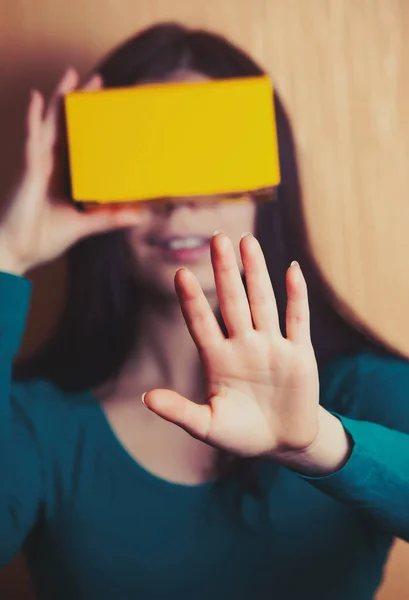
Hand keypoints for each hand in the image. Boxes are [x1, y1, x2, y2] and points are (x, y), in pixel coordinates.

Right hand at [0, 69, 143, 274]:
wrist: (18, 251)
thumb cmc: (43, 237)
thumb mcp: (84, 225)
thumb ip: (110, 218)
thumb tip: (139, 216)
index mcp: (63, 177)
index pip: (79, 143)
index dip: (90, 124)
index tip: (107, 107)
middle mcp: (50, 166)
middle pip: (66, 126)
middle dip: (79, 102)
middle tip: (97, 80)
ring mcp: (37, 164)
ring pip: (49, 124)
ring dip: (59, 99)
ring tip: (71, 75)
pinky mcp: (28, 170)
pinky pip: (31, 139)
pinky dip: (33, 118)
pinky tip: (36, 98)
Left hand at [142, 232, 320, 453]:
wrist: (283, 443)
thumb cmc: (241, 435)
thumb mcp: (208, 427)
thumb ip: (180, 412)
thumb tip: (146, 398)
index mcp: (217, 359)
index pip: (201, 323)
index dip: (192, 300)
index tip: (181, 273)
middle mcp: (243, 345)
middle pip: (232, 301)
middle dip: (225, 271)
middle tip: (216, 238)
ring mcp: (271, 346)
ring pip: (262, 301)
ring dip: (256, 272)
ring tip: (246, 240)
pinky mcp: (299, 353)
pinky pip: (297, 319)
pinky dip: (296, 295)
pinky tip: (290, 269)